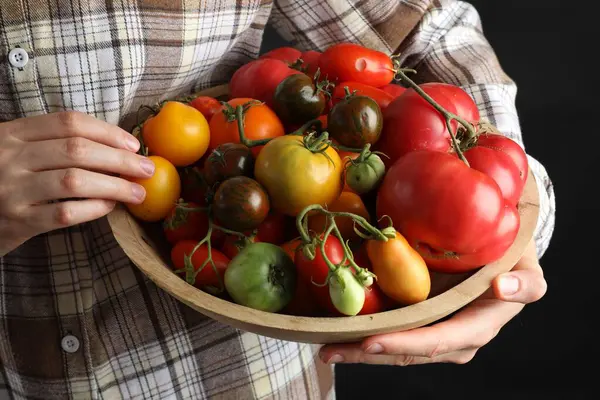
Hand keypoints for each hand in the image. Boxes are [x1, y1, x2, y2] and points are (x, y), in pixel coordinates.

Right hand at [0, 111, 155, 255]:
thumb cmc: (2, 180)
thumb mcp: (16, 151)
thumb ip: (51, 144)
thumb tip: (116, 148)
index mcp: (12, 133)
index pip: (68, 122)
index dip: (107, 131)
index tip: (133, 145)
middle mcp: (10, 157)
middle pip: (76, 149)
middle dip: (120, 159)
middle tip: (147, 169)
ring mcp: (12, 190)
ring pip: (74, 180)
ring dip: (114, 185)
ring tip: (138, 192)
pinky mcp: (18, 222)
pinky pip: (65, 212)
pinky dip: (94, 208)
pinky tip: (110, 207)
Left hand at [319, 239, 546, 364]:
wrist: (502, 256)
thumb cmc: (513, 261)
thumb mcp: (528, 269)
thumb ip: (525, 284)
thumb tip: (502, 288)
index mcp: (477, 328)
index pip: (437, 342)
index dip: (404, 345)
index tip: (370, 341)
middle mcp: (453, 339)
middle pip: (407, 354)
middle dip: (367, 355)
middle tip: (328, 351)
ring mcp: (435, 333)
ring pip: (395, 350)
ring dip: (359, 350)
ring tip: (326, 347)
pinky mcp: (422, 322)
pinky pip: (393, 333)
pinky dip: (365, 333)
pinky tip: (339, 330)